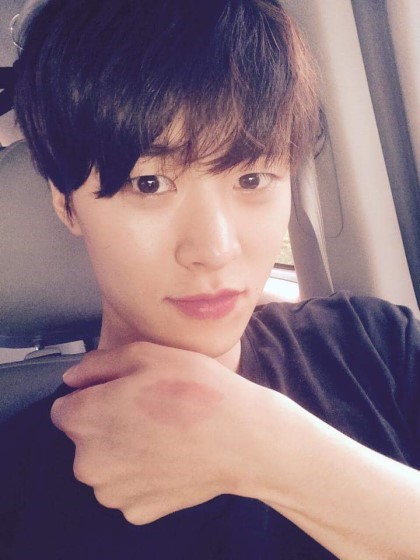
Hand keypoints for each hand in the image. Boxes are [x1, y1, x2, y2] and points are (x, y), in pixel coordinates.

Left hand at [50, 343, 262, 524]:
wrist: (242, 439)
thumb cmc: (195, 390)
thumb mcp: (145, 355)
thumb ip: (97, 363)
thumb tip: (71, 377)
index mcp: (84, 420)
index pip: (64, 408)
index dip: (93, 396)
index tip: (122, 394)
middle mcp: (88, 463)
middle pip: (85, 438)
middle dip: (107, 424)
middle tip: (148, 411)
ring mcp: (113, 493)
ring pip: (107, 465)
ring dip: (123, 451)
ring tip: (163, 435)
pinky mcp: (137, 512)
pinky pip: (128, 487)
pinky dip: (142, 475)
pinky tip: (170, 458)